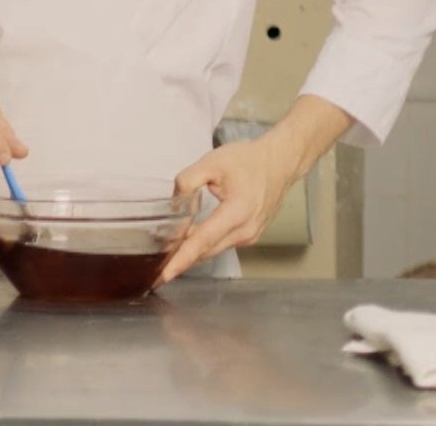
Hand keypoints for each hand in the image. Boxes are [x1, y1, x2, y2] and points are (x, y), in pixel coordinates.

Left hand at [159, 136, 297, 283]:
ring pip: (214, 249)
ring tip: (166, 255)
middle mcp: (246, 229)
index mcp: (237, 211)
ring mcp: (250, 235)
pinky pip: (222, 244)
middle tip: (154, 269)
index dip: (182, 258)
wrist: (280, 162)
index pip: (203, 240)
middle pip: (207, 250)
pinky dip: (204, 245)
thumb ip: (188, 180)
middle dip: (181, 260)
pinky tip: (187, 242)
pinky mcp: (250, 235)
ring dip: (192, 253)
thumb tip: (174, 202)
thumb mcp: (212, 162)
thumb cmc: (249, 160)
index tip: (165, 274)